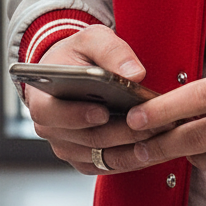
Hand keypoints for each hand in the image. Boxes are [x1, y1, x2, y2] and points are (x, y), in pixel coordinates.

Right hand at [25, 24, 157, 174]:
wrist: (73, 71)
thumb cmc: (79, 55)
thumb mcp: (92, 40)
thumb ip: (112, 52)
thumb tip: (134, 74)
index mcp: (43, 101)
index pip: (53, 115)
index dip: (78, 116)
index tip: (104, 112)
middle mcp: (52, 130)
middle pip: (88, 139)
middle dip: (123, 132)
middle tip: (153, 123)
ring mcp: (69, 148)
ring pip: (104, 156)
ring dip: (134, 148)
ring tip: (162, 133)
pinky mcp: (86, 159)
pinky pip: (111, 165)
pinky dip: (134, 158)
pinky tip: (157, 146)